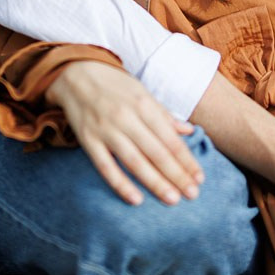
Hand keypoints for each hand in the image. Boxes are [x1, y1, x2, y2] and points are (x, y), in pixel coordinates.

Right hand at [47, 61, 203, 206]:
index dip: (186, 160)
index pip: (170, 138)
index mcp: (143, 104)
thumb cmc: (114, 85)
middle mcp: (126, 117)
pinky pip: (106, 166)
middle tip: (193, 195)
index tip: (199, 178)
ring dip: (155, 182)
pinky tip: (136, 199)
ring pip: (134, 161)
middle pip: (156, 152)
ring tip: (172, 199)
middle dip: (177, 175)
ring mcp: (106, 130)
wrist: (75, 74)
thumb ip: (164, 114)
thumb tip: (189, 131)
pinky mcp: (88, 140)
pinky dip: (120, 184)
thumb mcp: (142, 92)